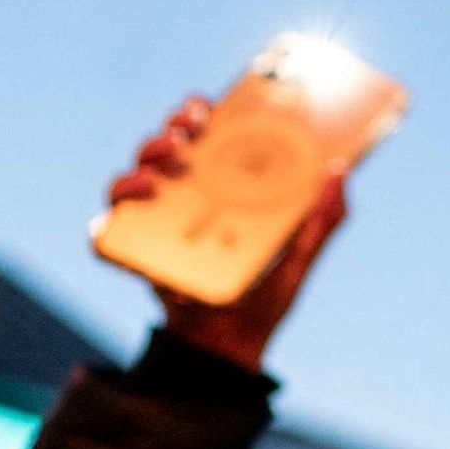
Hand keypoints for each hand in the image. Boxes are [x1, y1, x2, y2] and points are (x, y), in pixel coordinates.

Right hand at [105, 97, 348, 373]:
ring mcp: (155, 223)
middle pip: (165, 148)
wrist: (232, 343)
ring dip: (144, 160)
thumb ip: (323, 219)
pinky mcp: (134, 252)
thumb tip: (340, 173)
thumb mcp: (299, 255)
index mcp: (220, 189)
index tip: (208, 104)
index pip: (203, 138)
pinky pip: (109, 227)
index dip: (198, 113)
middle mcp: (182, 198)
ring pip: (134, 176)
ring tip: (166, 165)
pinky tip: (137, 201)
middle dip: (171, 129)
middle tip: (188, 131)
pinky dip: (116, 209)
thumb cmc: (264, 295)